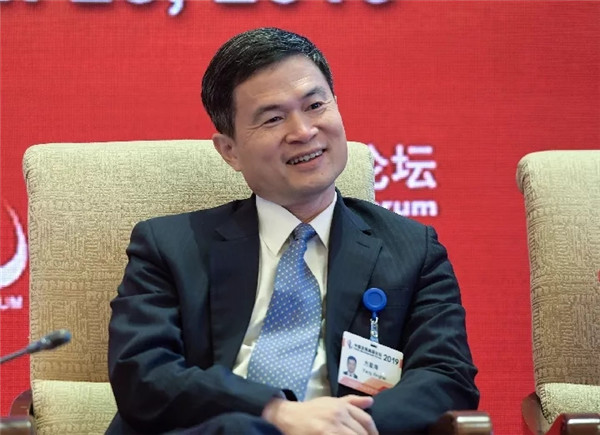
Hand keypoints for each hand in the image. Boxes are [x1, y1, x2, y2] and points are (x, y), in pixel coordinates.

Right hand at [262, 395, 377, 434]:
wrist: (289, 415)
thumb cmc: (312, 410)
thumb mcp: (331, 402)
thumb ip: (352, 402)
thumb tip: (371, 401)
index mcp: (342, 406)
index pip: (366, 420)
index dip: (373, 432)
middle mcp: (338, 415)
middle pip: (361, 433)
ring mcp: (331, 427)